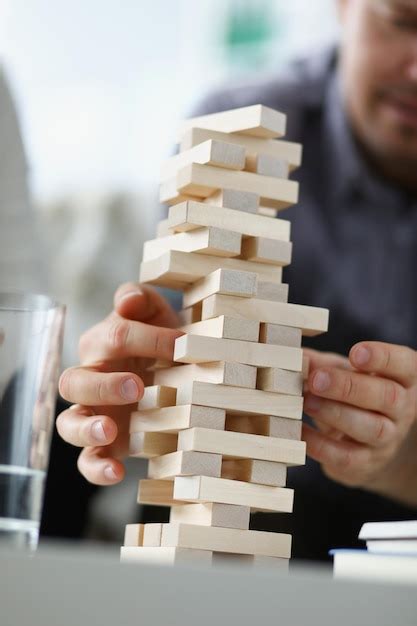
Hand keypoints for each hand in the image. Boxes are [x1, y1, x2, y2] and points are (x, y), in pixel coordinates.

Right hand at [56, 283, 181, 485]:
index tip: (181, 344)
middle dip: (104, 385)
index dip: (148, 339)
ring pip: (68, 424)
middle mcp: (91, 379)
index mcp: (102, 344)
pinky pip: (87, 462)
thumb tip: (128, 299)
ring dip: (86, 428)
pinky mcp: (104, 445)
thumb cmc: (163, 341)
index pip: (115, 336)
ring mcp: (94, 414)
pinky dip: (96, 469)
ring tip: (108, 430)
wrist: (176, 371)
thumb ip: (142, 301)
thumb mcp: (158, 316)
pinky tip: (116, 472)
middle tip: (137, 387)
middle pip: (74, 382)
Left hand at [303, 342, 416, 505]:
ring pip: (372, 428)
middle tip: (317, 379)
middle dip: (349, 387)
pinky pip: (347, 457)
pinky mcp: (366, 464)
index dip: (383, 358)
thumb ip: (321, 363)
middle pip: (387, 397)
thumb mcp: (342, 373)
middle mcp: (401, 410)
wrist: (367, 445)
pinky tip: (301, 430)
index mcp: (401, 379)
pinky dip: (321, 444)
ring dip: (336, 414)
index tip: (355, 353)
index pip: (404, 365)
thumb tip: (294, 357)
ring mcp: (387, 440)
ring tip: (307, 402)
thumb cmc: (353, 397)